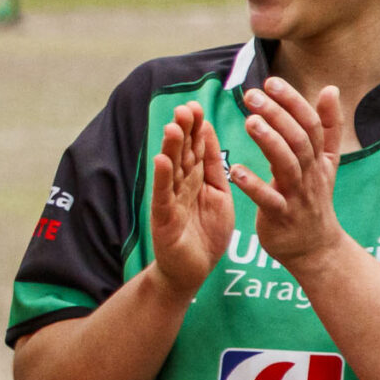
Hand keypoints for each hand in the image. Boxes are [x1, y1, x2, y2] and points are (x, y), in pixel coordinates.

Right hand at [148, 102, 234, 297]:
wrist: (191, 272)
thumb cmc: (206, 235)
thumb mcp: (218, 196)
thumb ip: (214, 169)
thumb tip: (210, 136)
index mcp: (196, 181)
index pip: (195, 150)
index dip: (196, 129)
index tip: (197, 106)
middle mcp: (180, 187)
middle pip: (182, 155)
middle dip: (183, 131)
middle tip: (185, 108)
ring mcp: (170, 202)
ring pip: (171, 171)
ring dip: (170, 149)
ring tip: (173, 127)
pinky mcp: (165, 220)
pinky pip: (164, 197)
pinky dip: (162, 179)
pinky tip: (162, 162)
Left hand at [234, 79, 350, 275]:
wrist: (315, 248)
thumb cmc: (314, 199)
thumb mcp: (325, 162)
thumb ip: (326, 127)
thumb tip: (330, 88)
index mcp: (318, 158)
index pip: (309, 124)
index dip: (292, 102)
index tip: (271, 81)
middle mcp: (311, 173)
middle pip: (298, 139)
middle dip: (277, 115)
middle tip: (251, 95)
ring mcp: (297, 195)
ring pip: (287, 164)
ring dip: (269, 142)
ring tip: (249, 121)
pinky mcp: (281, 216)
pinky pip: (268, 199)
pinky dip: (253, 185)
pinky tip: (235, 170)